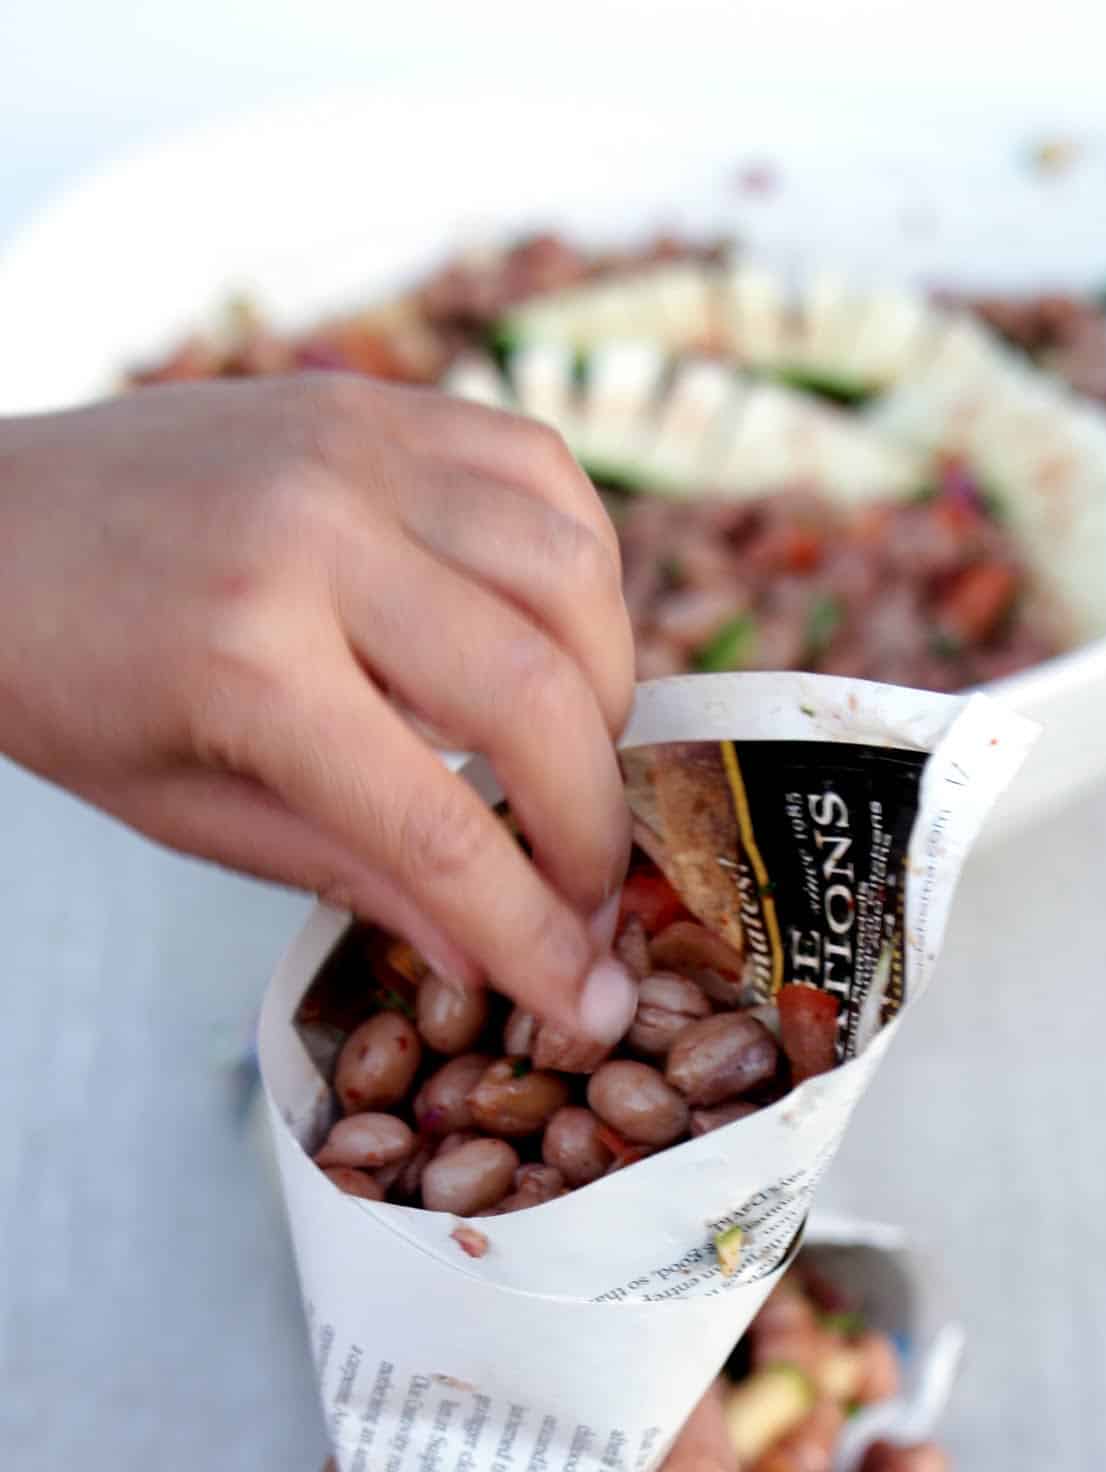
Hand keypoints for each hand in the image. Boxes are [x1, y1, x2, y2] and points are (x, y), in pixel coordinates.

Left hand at [0, 377, 636, 1037]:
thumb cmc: (62, 678)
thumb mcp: (187, 812)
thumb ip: (353, 876)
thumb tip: (490, 960)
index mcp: (242, 660)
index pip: (439, 827)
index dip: (534, 933)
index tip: (591, 999)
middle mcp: (315, 534)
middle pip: (536, 696)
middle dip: (592, 827)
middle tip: (590, 894)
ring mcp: (354, 447)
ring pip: (572, 572)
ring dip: (607, 691)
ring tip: (569, 761)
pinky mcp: (376, 404)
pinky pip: (544, 473)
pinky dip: (582, 569)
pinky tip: (549, 636)